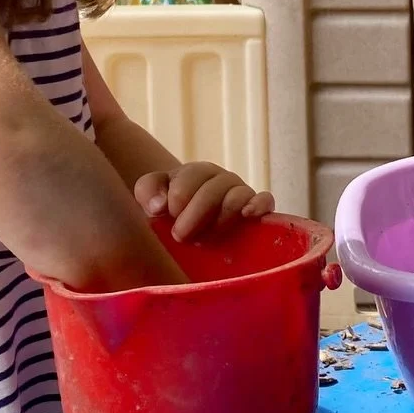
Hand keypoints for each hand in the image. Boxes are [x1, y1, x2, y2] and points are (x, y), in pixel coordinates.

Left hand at [134, 163, 275, 240]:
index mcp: (195, 173)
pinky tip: (248, 215)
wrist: (196, 230)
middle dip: (195, 214)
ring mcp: (241, 193)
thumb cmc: (173, 214)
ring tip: (208, 238)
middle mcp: (220, 179)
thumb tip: (160, 206)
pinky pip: (266, 200)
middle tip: (181, 236)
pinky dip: (258, 205)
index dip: (177, 199)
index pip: (189, 178)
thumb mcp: (153, 198)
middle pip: (213, 189)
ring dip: (220, 218)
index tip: (167, 217)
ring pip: (237, 196)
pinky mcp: (257, 208)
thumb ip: (148, 192)